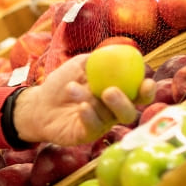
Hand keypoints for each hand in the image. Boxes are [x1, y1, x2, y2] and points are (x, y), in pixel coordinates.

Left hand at [13, 53, 153, 146]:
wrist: (38, 103)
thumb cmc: (62, 83)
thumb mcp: (80, 65)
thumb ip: (99, 59)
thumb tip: (119, 50)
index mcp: (117, 92)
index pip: (139, 95)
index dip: (147, 91)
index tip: (146, 83)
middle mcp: (112, 111)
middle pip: (129, 112)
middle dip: (123, 102)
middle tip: (109, 91)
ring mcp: (100, 125)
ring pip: (108, 117)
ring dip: (91, 101)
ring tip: (72, 88)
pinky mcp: (86, 135)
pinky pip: (93, 128)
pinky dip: (88, 116)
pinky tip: (80, 106)